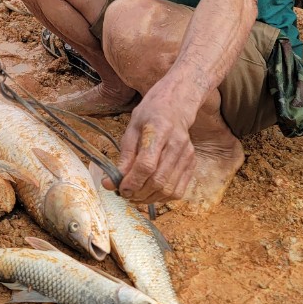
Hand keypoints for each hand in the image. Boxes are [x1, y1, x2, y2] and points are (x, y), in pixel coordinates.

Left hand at [107, 78, 200, 203]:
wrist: (176, 105)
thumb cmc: (150, 115)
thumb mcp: (131, 129)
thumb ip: (123, 157)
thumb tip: (110, 182)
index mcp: (158, 130)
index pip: (146, 165)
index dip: (132, 182)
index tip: (121, 188)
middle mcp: (176, 144)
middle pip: (158, 180)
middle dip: (139, 193)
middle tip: (126, 194)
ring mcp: (187, 155)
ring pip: (169, 190)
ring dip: (149, 198)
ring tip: (136, 195)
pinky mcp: (192, 163)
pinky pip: (178, 191)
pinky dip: (162, 197)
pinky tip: (151, 193)